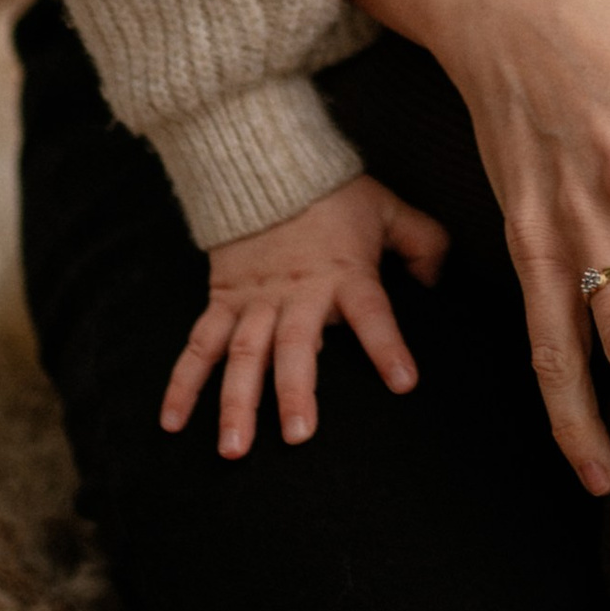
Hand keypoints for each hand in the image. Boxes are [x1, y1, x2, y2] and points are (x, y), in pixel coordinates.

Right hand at [160, 173, 448, 456]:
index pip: (372, 313)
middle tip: (297, 436)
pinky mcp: (221, 300)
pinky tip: (171, 422)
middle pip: (295, 346)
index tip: (403, 383)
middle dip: (295, 392)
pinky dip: (182, 384)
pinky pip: (199, 346)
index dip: (387, 346)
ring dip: (236, 402)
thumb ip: (423, 241)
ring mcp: (254, 300)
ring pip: (242, 356)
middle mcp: (297, 293)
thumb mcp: (388, 208)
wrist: (266, 162)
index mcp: (344, 274)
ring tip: (234, 448)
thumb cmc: (334, 193)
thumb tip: (438, 280)